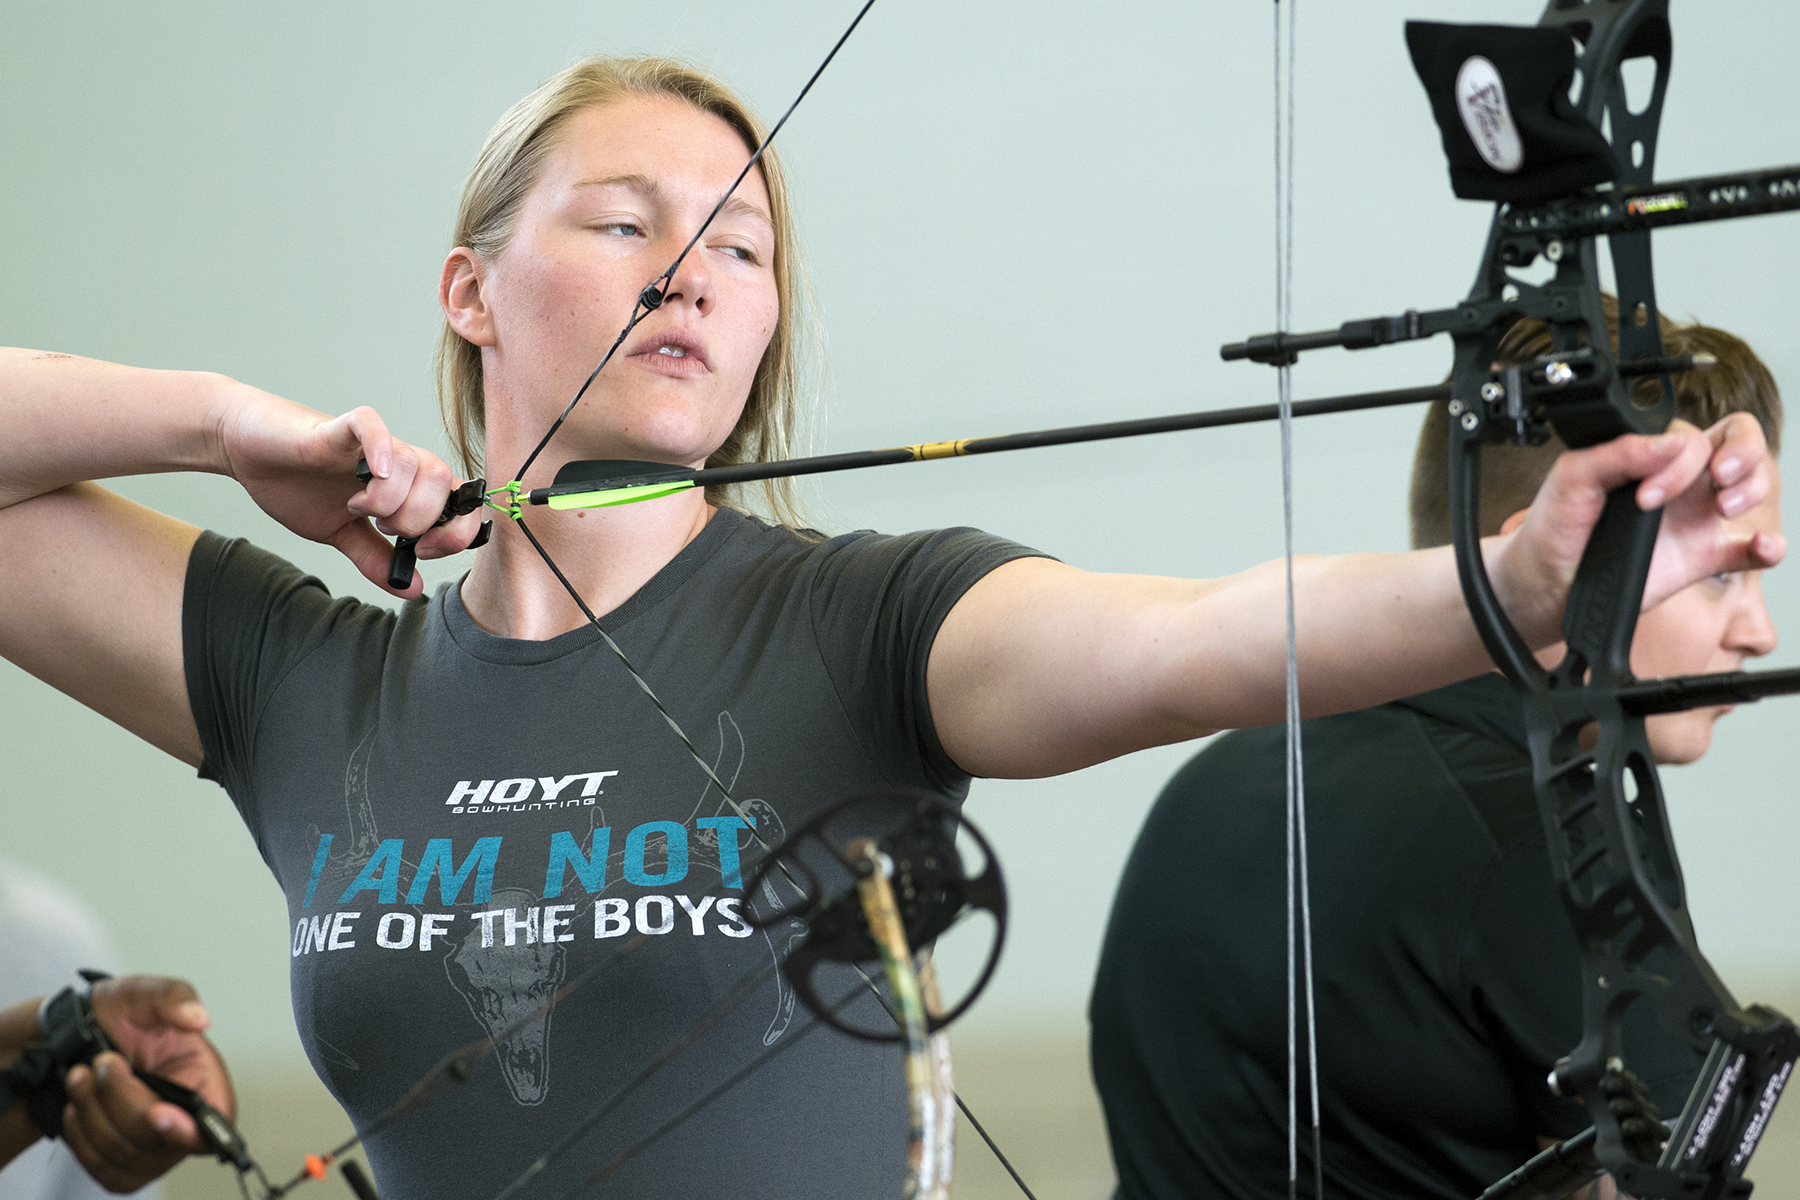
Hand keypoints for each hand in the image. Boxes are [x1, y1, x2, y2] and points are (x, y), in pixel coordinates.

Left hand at [59, 977, 235, 1192]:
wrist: (76, 1033)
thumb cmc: (120, 1015)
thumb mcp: (145, 992)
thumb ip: (175, 997)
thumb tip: (198, 1017)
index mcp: (204, 1078)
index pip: (216, 1120)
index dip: (188, 1128)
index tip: (156, 1113)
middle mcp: (184, 1117)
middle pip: (158, 1139)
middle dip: (120, 1099)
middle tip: (104, 1062)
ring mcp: (153, 1144)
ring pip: (123, 1154)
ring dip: (91, 1112)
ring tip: (82, 1076)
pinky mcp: (122, 1160)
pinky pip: (101, 1166)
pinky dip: (80, 1136)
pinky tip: (80, 1105)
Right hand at [216, 387, 487, 596]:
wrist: (250, 455)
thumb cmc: (298, 487)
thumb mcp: (340, 534)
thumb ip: (374, 558)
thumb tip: (411, 588)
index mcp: (406, 487)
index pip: (458, 502)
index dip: (455, 530)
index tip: (422, 551)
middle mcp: (396, 462)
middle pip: (443, 482)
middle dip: (419, 519)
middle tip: (384, 530)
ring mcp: (370, 444)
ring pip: (413, 462)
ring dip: (391, 498)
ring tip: (359, 508)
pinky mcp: (338, 429)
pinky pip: (372, 426)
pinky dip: (380, 448)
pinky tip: (373, 474)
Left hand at [1495, 415, 1783, 644]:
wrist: (1545, 584)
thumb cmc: (1553, 526)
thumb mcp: (1570, 479)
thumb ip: (1616, 453)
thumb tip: (1667, 442)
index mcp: (1647, 458)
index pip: (1691, 434)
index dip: (1684, 454)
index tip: (1650, 491)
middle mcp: (1677, 483)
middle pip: (1736, 446)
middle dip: (1741, 456)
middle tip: (1716, 483)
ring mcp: (1693, 519)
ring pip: (1752, 486)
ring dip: (1755, 489)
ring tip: (1724, 510)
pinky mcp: (1700, 558)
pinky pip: (1749, 550)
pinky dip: (1768, 547)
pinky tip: (1763, 547)